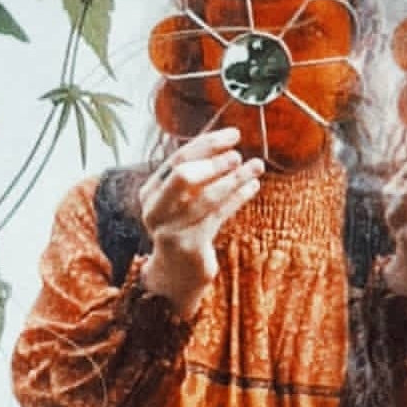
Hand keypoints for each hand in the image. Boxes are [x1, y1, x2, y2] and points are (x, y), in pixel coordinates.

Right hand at [139, 127, 263, 317]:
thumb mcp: (181, 200)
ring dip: (234, 178)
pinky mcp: (190, 244)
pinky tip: (253, 186)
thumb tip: (226, 143)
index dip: (207, 144)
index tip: (232, 134)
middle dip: (214, 162)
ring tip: (256, 166)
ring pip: (206, 196)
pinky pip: (218, 215)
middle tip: (238, 155)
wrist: (176, 272)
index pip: (178, 159)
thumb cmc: (183, 227)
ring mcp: (171, 228)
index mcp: (150, 192)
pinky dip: (237, 197)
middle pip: (184, 175)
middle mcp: (155, 209)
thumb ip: (195, 175)